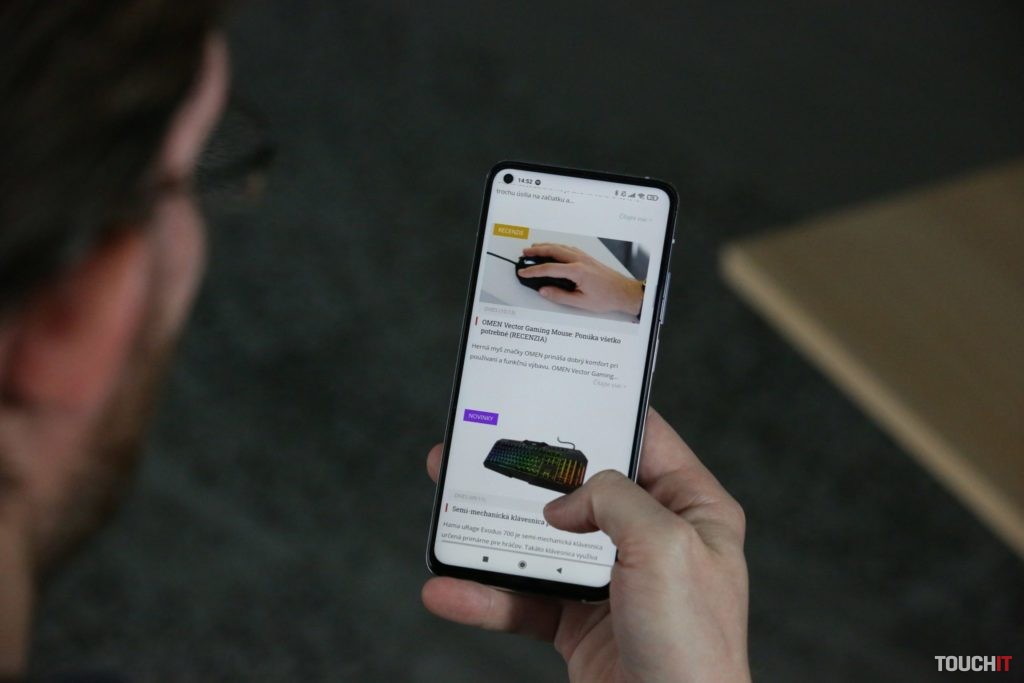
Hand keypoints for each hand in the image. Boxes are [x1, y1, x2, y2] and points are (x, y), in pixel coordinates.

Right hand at [422, 408, 750, 682]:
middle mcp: (654, 539)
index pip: (644, 439)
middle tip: (481, 451)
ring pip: (544, 542)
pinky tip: (450, 591)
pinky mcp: (580, 623)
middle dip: (528, 473)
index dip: (600, 413)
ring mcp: (614, 582)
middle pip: (581, 489)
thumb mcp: (663, 546)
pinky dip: (486, 596)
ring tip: (449, 510)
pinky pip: (525, 599)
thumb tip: (561, 505)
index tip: (554, 392)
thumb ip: (611, 498)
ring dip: (494, 531)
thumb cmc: (694, 648)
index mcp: (692, 509)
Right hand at [517, 243, 643, 315]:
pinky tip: (553, 251)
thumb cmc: (606, 298)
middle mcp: (580, 260)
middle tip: (525, 253)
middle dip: (537, 250)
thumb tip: (544, 291)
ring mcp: (584, 257)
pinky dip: (557, 248)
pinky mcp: (587, 258)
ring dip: (546, 247)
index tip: (523, 273)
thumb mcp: (581, 302)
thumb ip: (560, 296)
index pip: (549, 268)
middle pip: (553, 250)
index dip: (534, 270)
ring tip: (534, 249)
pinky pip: (568, 248)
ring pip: (561, 247)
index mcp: (577, 271)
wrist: (624, 292)